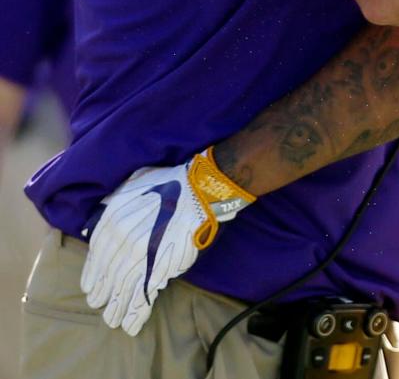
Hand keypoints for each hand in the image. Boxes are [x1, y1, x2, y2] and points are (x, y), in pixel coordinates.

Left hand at [80, 147, 254, 335]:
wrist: (200, 189)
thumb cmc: (169, 182)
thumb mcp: (131, 184)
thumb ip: (111, 205)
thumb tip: (95, 225)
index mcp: (112, 221)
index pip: (97, 255)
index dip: (93, 274)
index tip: (90, 287)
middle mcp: (122, 241)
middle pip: (108, 276)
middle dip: (103, 294)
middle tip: (100, 305)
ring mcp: (141, 257)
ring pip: (122, 290)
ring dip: (117, 309)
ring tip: (113, 320)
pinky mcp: (161, 268)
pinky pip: (143, 295)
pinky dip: (136, 313)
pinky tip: (131, 325)